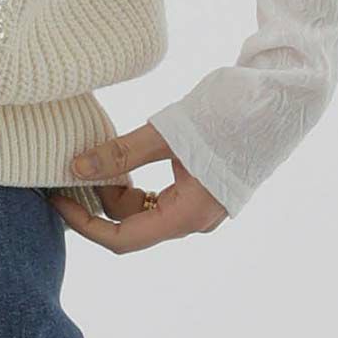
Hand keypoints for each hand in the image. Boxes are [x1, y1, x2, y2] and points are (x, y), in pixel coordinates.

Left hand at [50, 120, 228, 248]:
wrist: (280, 98)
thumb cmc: (228, 113)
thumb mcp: (166, 132)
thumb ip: (121, 153)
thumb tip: (75, 167)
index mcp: (187, 216)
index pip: (123, 239)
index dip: (84, 224)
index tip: (57, 199)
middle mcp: (196, 221)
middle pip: (134, 223)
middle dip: (101, 197)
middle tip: (76, 162)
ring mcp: (203, 207)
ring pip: (148, 209)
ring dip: (120, 188)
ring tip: (99, 153)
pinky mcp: (207, 189)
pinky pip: (162, 197)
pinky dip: (140, 181)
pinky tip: (125, 156)